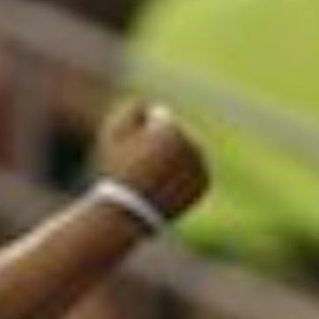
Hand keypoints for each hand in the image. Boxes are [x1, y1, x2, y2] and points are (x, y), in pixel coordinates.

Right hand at [93, 98, 208, 221]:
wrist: (129, 211)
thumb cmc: (117, 170)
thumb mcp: (114, 132)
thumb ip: (131, 109)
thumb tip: (150, 107)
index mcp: (171, 129)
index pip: (160, 117)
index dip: (143, 130)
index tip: (133, 148)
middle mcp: (191, 144)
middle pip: (175, 135)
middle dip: (162, 144)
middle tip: (143, 163)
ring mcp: (200, 164)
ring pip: (186, 152)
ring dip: (173, 158)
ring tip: (153, 175)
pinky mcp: (204, 181)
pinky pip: (193, 169)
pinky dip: (182, 174)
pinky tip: (165, 184)